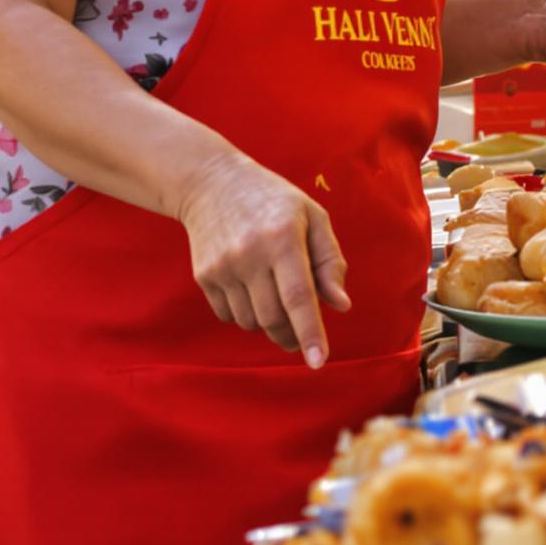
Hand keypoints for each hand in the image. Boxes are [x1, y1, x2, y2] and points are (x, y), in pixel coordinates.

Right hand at [174, 148, 349, 366]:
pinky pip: (229, 315)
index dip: (310, 333)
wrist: (213, 183)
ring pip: (251, 321)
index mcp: (283, 237)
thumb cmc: (275, 201)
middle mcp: (250, 254)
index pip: (298, 296)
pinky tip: (250, 289)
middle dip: (291, 335)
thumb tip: (341, 305)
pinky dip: (245, 314)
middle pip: (274, 318)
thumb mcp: (312, 217)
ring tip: (274, 297)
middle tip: (299, 336)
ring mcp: (223, 266)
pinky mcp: (205, 275)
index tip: (318, 361)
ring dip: (268, 323)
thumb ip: (329, 261)